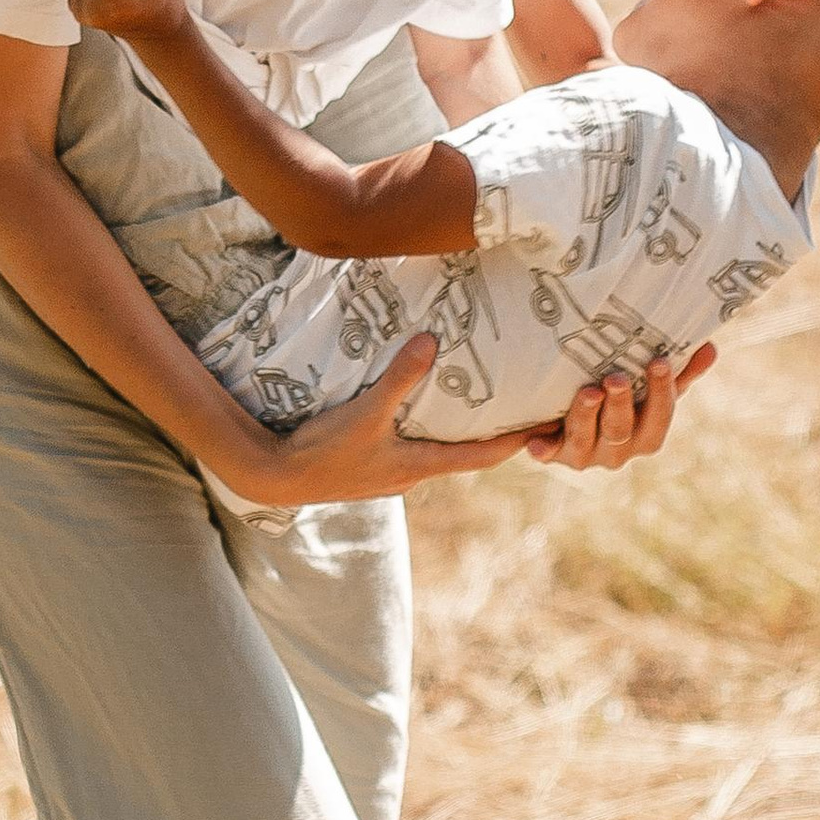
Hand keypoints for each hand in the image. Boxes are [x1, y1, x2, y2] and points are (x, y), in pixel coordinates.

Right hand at [229, 336, 538, 506]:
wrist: (276, 478)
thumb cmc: (323, 451)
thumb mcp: (364, 411)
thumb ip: (398, 377)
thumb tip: (430, 341)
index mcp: (418, 465)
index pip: (481, 457)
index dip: (513, 443)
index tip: (543, 427)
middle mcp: (410, 474)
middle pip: (462, 455)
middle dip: (488, 435)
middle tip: (514, 408)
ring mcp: (388, 474)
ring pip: (432, 451)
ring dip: (452, 432)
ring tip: (469, 404)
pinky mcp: (367, 467)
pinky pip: (405, 447)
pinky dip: (420, 432)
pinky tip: (412, 413)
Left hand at [524, 342, 715, 470]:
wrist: (569, 422)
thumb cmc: (622, 401)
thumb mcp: (650, 388)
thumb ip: (680, 372)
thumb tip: (710, 347)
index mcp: (645, 436)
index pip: (659, 419)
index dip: (662, 393)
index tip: (659, 361)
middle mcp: (617, 452)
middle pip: (621, 431)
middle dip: (620, 405)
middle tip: (615, 378)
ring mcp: (584, 454)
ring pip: (585, 440)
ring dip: (586, 415)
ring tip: (587, 391)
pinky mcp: (553, 453)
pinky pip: (547, 453)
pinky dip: (543, 449)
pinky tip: (536, 443)